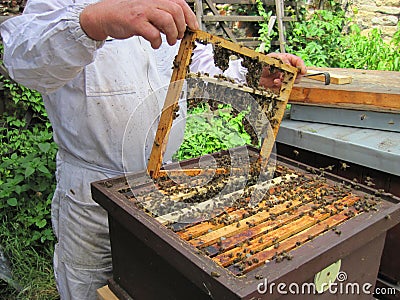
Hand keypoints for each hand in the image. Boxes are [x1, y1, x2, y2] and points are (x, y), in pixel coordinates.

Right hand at [79, 0, 198, 48]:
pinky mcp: (135, 22)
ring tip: (169, 41)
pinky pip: (153, 33)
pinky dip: (157, 41)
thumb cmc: (127, 14)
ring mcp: (143, 11)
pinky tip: (155, 43)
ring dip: (172, 34)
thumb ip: (162, 16)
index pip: (179, 3)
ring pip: (167, 20)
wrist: (105, 15)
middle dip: (181, 27)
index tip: (193, 27)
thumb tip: (179, 26)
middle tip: (178, 36)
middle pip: (176, 11)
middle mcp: (150, 1)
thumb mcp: (148, 11)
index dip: (190, 16)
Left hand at [259, 53, 306, 88]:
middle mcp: (287, 69)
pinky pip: (285, 86)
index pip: (298, 61)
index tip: (303, 71)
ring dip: (288, 80)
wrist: (254, 75)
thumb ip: (280, 59)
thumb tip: (288, 64)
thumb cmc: (262, 64)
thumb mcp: (271, 58)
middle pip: (298, 73)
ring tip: (279, 78)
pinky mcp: (280, 84)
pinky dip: (281, 84)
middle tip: (290, 76)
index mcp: (286, 59)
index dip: (302, 66)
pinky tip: (275, 82)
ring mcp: (284, 77)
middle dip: (295, 75)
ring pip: (292, 80)